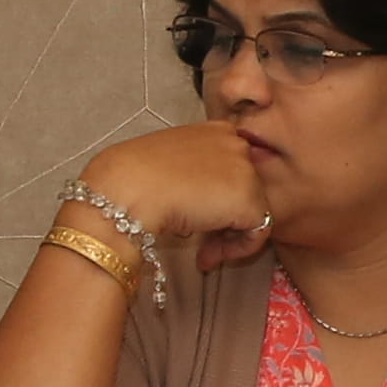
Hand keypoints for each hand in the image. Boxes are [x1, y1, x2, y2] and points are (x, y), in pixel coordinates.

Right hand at [77, 121, 275, 276]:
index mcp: (216, 130)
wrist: (129, 188)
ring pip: (252, 212)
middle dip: (225, 220)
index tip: (197, 215)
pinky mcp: (250, 200)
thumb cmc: (135, 176)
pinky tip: (207, 257)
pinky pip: (258, 233)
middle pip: (244, 190)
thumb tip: (205, 202)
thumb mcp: (170, 164)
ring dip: (228, 237)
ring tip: (202, 254)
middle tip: (202, 243)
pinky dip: (237, 250)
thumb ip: (195, 173)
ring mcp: (246, 170)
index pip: (232, 169)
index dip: (218, 196)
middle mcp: (237, 144)